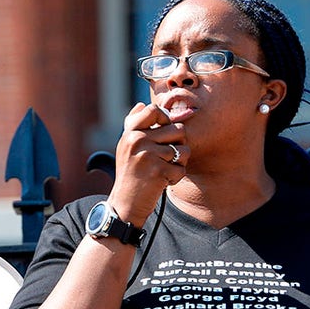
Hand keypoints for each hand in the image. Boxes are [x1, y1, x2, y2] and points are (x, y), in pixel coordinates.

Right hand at [109, 103, 188, 222]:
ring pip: (183, 149)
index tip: (164, 131)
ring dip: (178, 163)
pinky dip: (176, 177)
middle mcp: (137, 141)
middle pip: (178, 130)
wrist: (125, 203)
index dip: (166, 118)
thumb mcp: (126, 147)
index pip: (154, 110)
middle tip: (166, 158)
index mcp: (131, 133)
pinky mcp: (158, 171)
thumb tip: (141, 105)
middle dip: (178, 145)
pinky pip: (181, 168)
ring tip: (163, 170)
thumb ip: (133, 125)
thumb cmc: (129, 173)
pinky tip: (162, 182)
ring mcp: (148, 155)